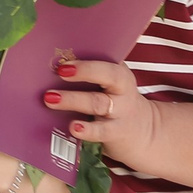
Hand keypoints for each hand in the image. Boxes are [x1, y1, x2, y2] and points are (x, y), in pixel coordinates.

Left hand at [45, 58, 164, 174]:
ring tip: (51, 99)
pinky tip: (73, 128)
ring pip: (97, 103)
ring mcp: (120, 111)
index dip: (87, 60)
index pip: (106, 60)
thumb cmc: (114, 101)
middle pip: (107, 76)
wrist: (143, 132)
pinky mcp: (116, 132)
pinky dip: (87, 130)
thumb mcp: (109, 86)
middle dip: (85, 71)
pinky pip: (101, 130)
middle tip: (60, 71)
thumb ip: (88, 76)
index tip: (65, 61)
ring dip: (73, 100)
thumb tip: (50, 68)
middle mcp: (122, 89)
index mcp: (119, 72)